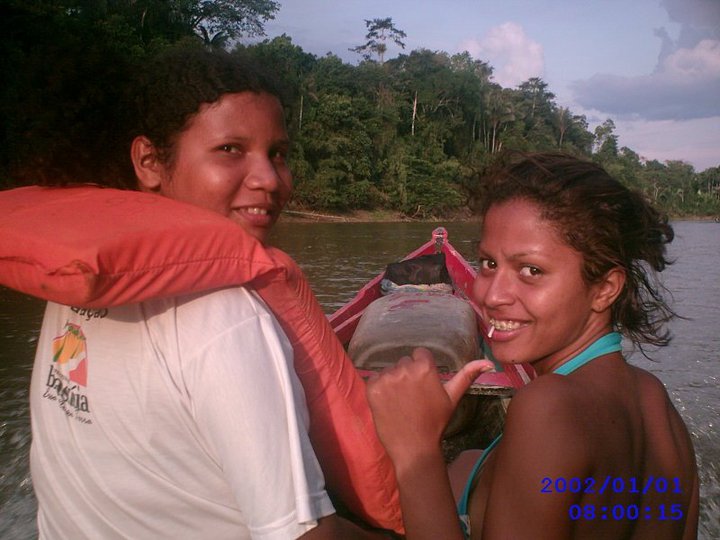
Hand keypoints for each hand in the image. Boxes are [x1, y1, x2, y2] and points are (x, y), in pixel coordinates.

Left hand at [366, 348, 493, 462]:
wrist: (414, 448)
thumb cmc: (435, 423)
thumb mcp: (452, 397)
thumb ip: (467, 375)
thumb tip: (488, 362)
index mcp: (425, 367)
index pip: (420, 354)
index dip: (422, 368)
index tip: (423, 385)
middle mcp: (405, 368)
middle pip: (404, 362)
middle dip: (408, 374)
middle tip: (413, 396)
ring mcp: (387, 378)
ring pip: (389, 370)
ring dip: (393, 381)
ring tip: (401, 402)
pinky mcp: (372, 388)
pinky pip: (374, 378)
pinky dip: (379, 389)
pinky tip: (389, 403)